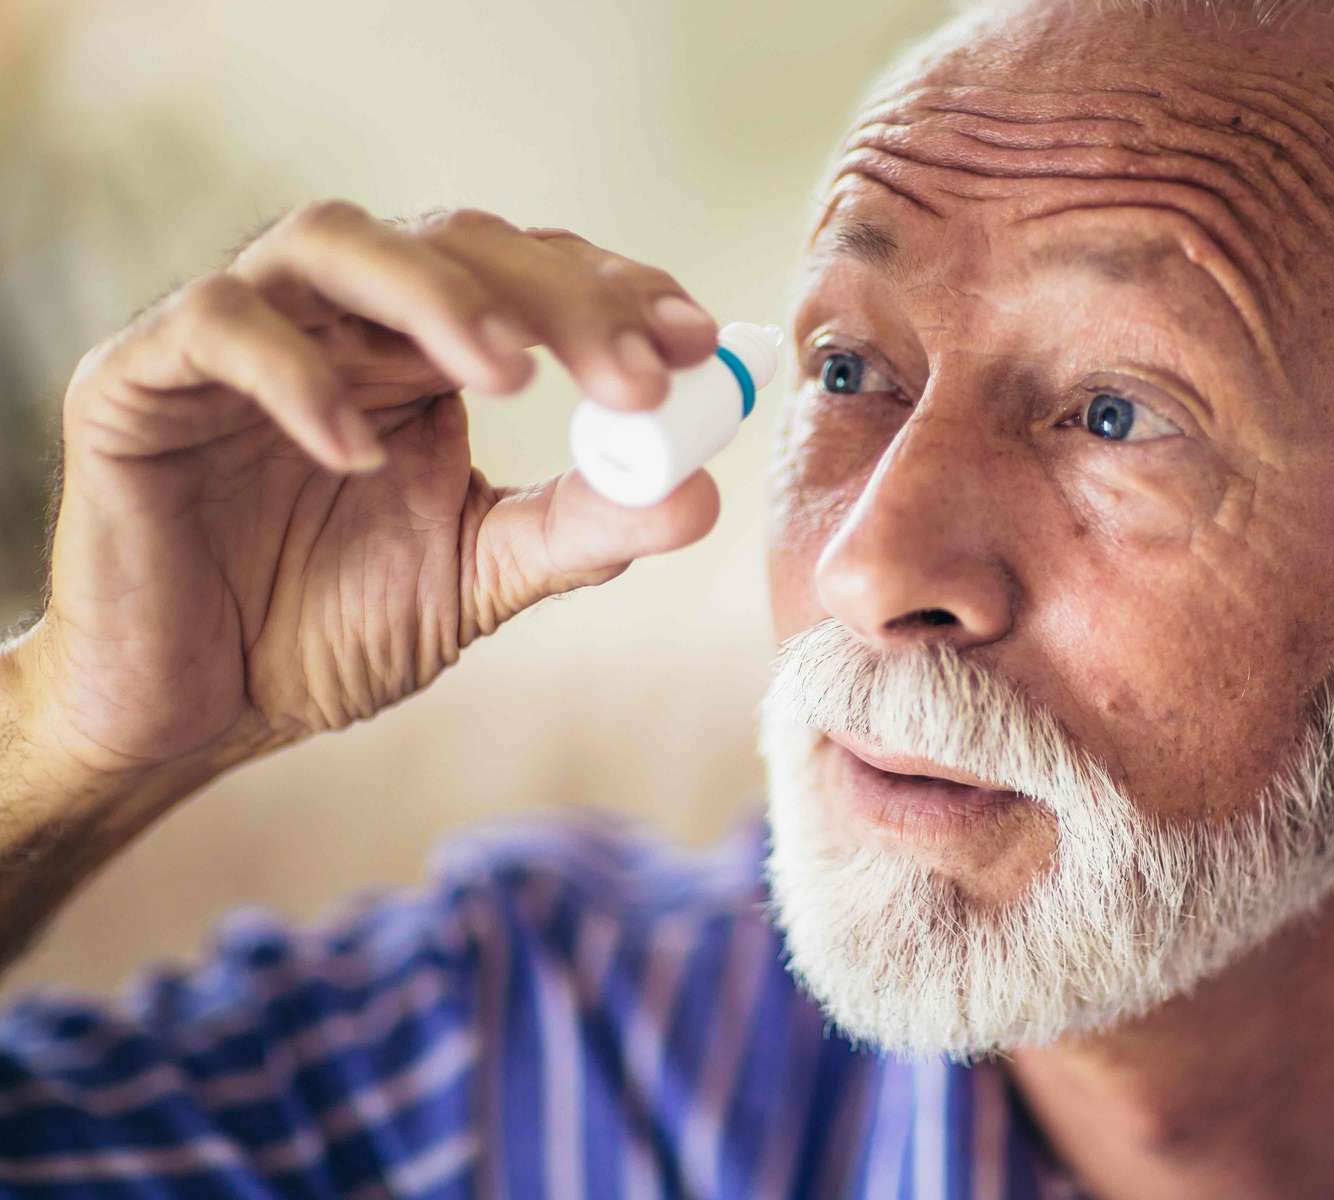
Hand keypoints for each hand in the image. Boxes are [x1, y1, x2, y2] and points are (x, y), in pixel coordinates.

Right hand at [27, 200, 725, 779]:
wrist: (194, 708)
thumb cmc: (324, 627)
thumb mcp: (477, 576)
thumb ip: (579, 530)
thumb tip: (700, 495)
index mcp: (424, 353)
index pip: (530, 276)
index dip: (615, 292)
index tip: (698, 341)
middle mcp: (340, 319)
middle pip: (457, 243)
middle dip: (558, 299)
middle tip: (635, 375)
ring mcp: (241, 334)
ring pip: (334, 239)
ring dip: (437, 296)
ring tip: (511, 375)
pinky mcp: (141, 375)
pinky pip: (219, 326)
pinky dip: (295, 374)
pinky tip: (360, 450)